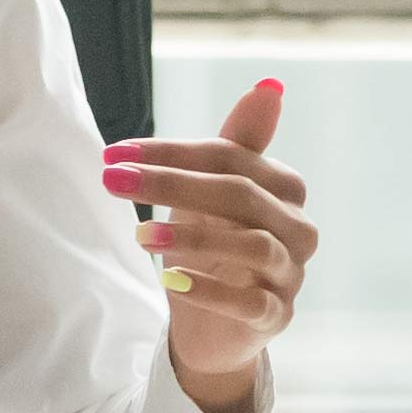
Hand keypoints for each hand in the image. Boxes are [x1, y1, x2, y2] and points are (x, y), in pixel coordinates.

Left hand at [113, 79, 314, 412]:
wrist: (214, 327)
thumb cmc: (213, 248)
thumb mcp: (213, 194)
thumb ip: (237, 143)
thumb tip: (269, 85)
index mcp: (284, 187)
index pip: (228, 157)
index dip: (170, 153)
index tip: (113, 154)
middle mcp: (298, 227)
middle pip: (239, 194)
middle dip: (172, 184)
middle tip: (115, 182)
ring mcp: (291, 274)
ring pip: (252, 246)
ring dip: (192, 237)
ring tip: (141, 236)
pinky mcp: (277, 316)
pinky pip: (249, 302)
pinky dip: (209, 290)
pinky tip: (172, 281)